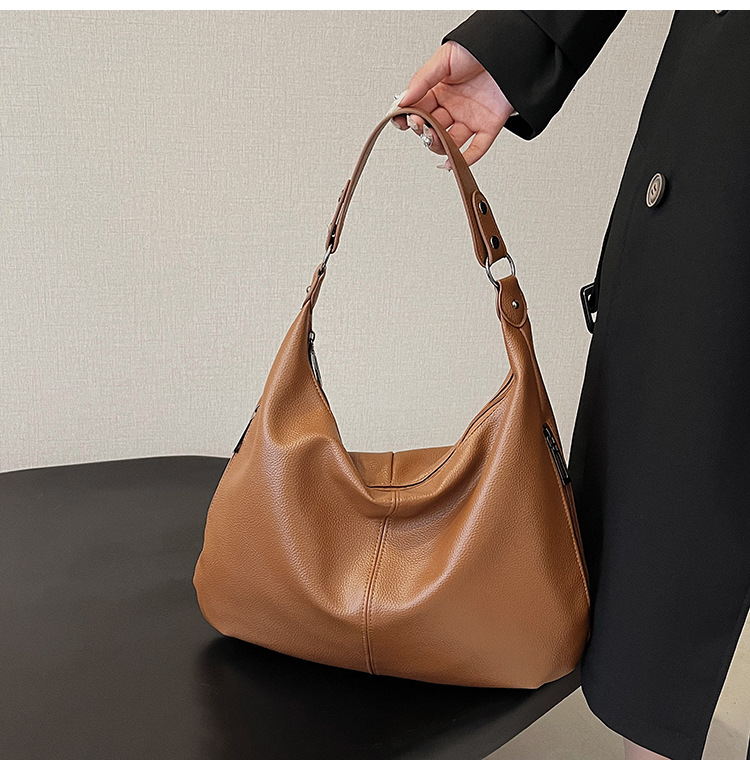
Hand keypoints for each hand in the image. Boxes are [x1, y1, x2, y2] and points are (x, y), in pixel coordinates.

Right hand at [392, 41, 514, 167]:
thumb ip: (422, 79)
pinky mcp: (489, 126)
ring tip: (434, 137)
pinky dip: (465, 159)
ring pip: (450, 142)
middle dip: (423, 131)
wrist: (512, 48)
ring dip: (439, 145)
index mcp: (441, 91)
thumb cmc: (480, 47)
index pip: (419, 110)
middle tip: (420, 125)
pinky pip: (476, 148)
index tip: (400, 120)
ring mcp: (471, 118)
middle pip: (432, 129)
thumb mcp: (445, 58)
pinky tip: (452, 162)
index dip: (408, 117)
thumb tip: (403, 100)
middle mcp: (454, 107)